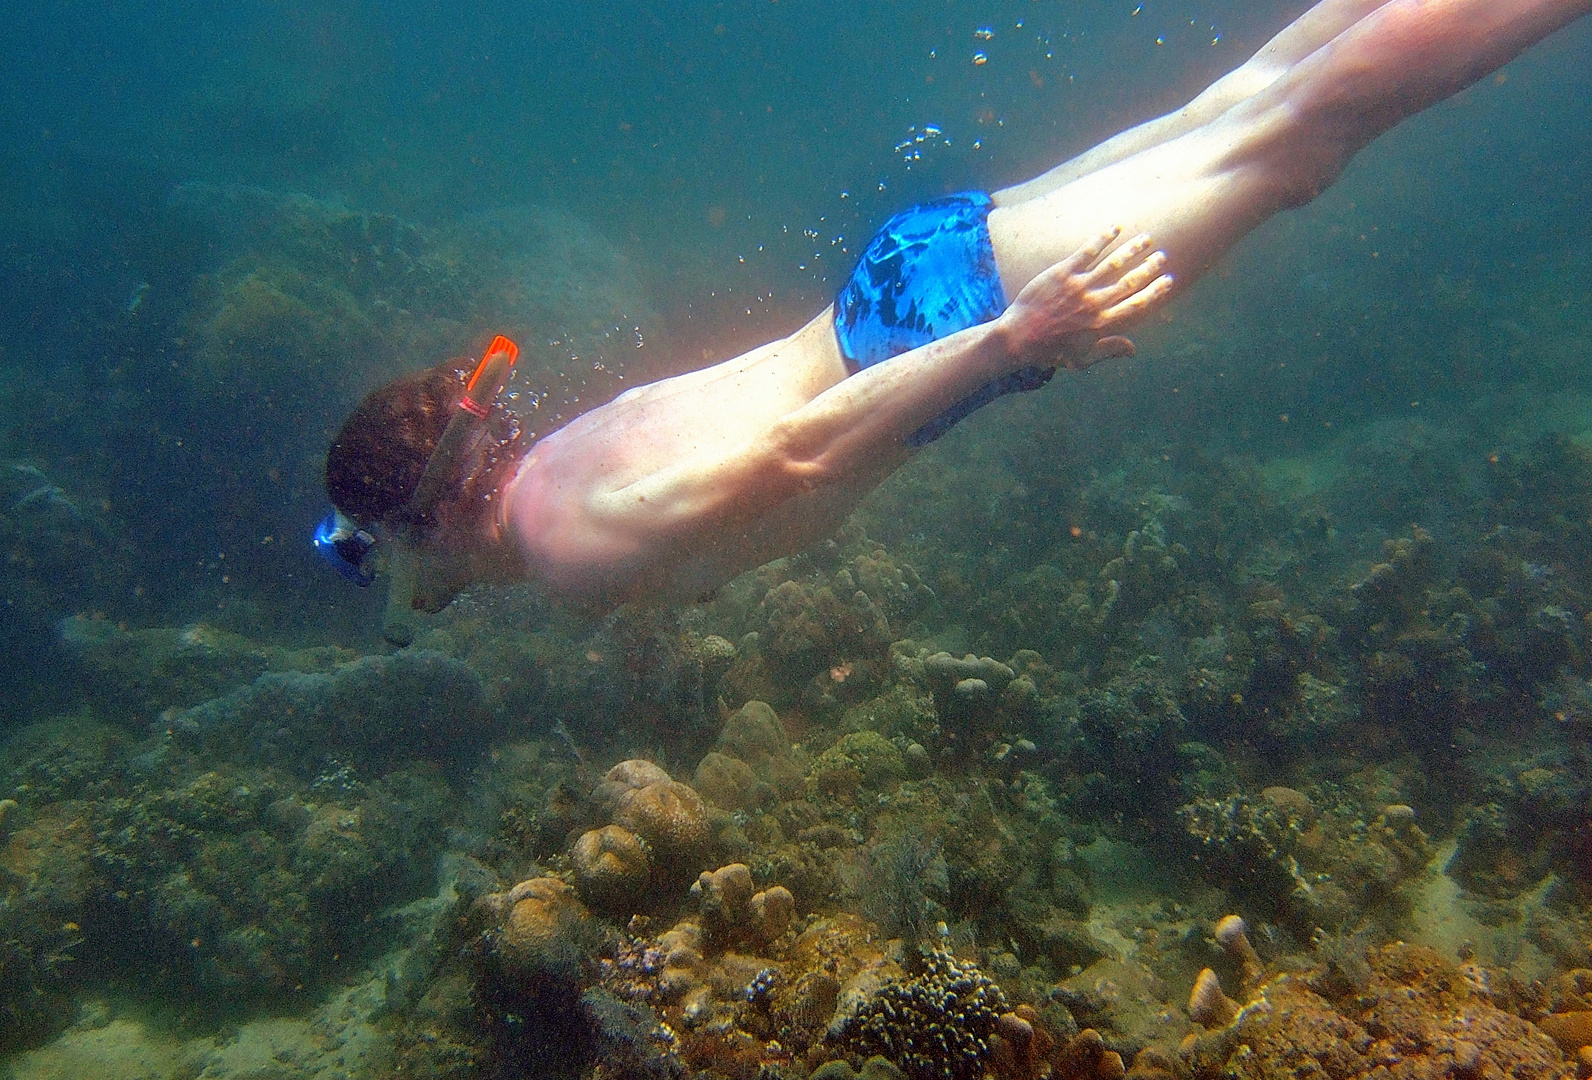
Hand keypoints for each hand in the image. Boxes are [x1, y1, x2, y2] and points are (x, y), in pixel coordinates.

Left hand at [1000, 228, 1172, 368]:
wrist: (1019, 338)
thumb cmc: (1050, 351)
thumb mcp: (1081, 359)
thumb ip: (1108, 351)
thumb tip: (1134, 349)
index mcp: (1102, 324)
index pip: (1137, 305)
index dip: (1156, 291)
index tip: (1168, 280)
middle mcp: (1094, 304)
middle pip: (1130, 282)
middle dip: (1149, 268)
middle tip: (1161, 257)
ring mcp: (1079, 287)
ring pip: (1113, 264)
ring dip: (1133, 249)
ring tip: (1146, 239)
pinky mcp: (1062, 273)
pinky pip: (1088, 252)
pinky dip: (1103, 238)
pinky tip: (1116, 228)